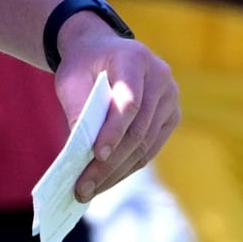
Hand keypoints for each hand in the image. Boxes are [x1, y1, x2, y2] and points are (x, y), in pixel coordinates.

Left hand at [54, 13, 178, 200]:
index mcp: (135, 58)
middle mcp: (160, 77)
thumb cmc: (84, 64)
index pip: (129, 101)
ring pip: (145, 144)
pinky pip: (150, 148)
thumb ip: (77, 108)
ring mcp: (170, 98)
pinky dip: (127, 167)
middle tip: (83, 187)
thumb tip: (81, 151)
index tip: (94, 155)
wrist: (103, 51)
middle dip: (109, 163)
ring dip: (117, 172)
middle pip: (137, 129)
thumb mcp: (71, 78)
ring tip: (90, 190)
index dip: (113, 131)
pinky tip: (107, 181)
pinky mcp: (171, 117)